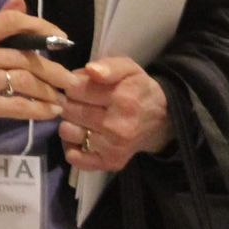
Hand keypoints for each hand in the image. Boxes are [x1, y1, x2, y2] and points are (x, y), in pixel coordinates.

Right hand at [0, 0, 76, 194]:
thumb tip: (20, 0)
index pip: (10, 21)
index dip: (42, 28)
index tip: (62, 41)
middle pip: (23, 55)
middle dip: (54, 70)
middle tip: (71, 82)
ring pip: (25, 80)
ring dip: (49, 92)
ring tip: (60, 101)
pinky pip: (18, 104)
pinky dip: (39, 110)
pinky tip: (48, 113)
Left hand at [59, 57, 171, 172]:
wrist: (161, 120)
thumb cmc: (138, 90)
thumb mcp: (129, 69)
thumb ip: (109, 66)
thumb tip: (90, 70)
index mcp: (123, 98)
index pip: (74, 89)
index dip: (74, 85)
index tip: (81, 86)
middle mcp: (118, 126)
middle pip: (68, 110)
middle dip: (70, 103)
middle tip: (82, 102)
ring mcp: (113, 147)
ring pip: (67, 132)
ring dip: (69, 123)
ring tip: (82, 119)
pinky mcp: (109, 163)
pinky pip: (74, 157)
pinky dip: (72, 146)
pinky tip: (82, 136)